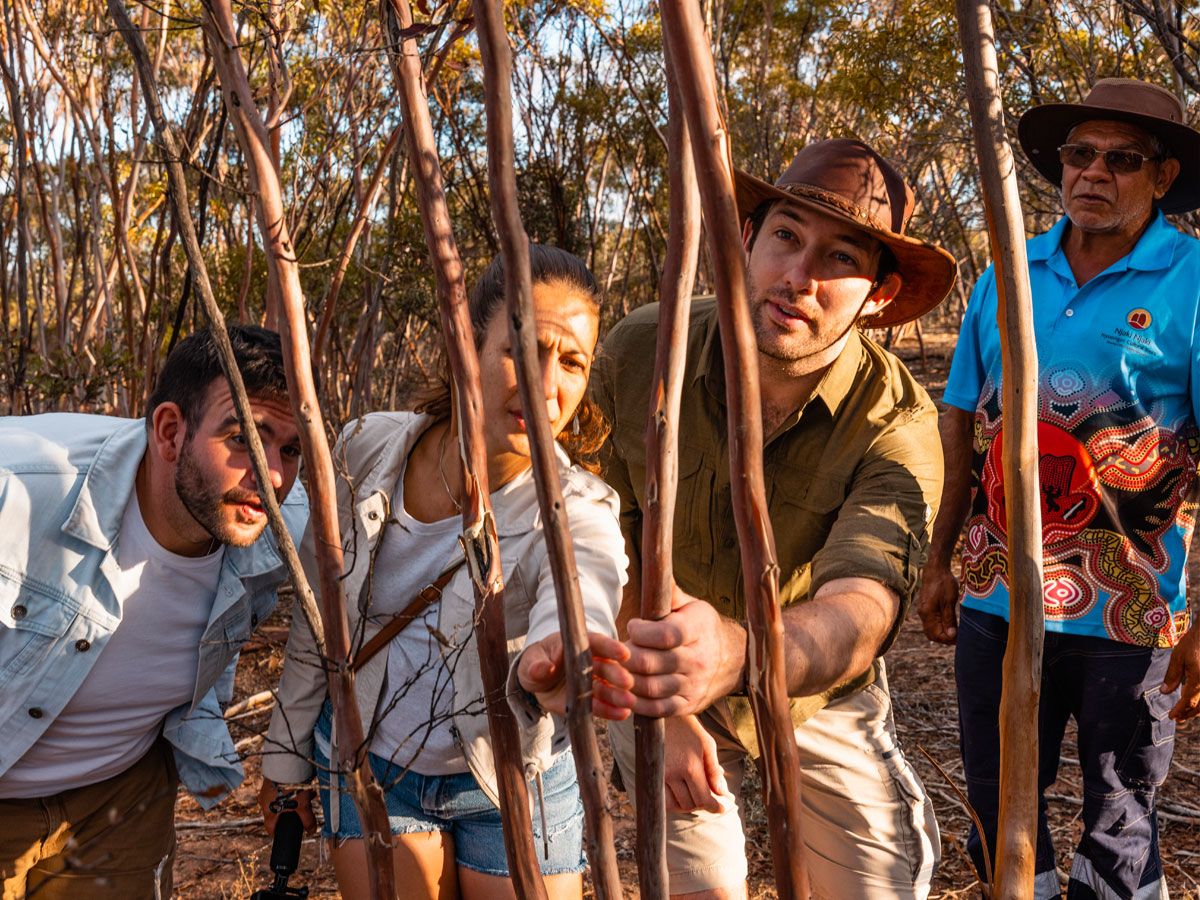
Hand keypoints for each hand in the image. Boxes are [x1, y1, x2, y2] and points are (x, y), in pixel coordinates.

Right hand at [257, 778, 317, 835]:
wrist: (285, 764)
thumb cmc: (291, 787)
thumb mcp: (302, 805)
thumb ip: (307, 820)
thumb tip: (312, 831)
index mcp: (268, 812)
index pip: (271, 828)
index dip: (280, 832)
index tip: (288, 832)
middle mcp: (264, 801)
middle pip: (278, 812)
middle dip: (293, 811)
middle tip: (305, 808)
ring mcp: (266, 790)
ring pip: (281, 798)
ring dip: (294, 798)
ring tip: (308, 793)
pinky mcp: (271, 779)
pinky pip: (281, 787)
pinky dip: (291, 788)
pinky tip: (303, 783)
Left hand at [518, 632, 633, 719]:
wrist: (536, 681)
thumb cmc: (535, 662)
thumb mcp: (531, 660)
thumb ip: (537, 664)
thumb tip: (542, 669)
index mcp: (578, 645)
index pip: (597, 643)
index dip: (611, 648)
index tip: (624, 654)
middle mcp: (589, 663)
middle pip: (606, 667)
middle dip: (617, 674)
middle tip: (627, 682)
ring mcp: (590, 682)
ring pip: (606, 687)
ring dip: (618, 695)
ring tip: (629, 702)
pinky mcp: (588, 701)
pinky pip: (600, 705)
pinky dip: (611, 710)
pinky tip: (622, 713)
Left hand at [592, 585, 744, 717]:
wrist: (734, 660)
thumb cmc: (702, 627)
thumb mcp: (692, 606)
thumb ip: (670, 593)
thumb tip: (656, 568)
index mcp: (697, 630)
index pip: (665, 635)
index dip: (641, 631)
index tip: (633, 625)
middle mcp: (698, 660)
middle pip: (652, 663)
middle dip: (627, 657)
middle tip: (618, 650)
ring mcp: (693, 685)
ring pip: (650, 688)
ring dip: (626, 680)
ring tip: (617, 669)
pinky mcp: (687, 705)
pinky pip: (656, 709)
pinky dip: (635, 703)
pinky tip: (625, 691)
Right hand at [663, 714, 730, 813]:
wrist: (661, 714)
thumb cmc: (687, 728)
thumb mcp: (707, 744)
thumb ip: (714, 770)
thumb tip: (722, 793)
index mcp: (690, 766)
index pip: (703, 798)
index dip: (714, 807)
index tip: (721, 808)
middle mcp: (673, 774)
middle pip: (690, 804)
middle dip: (703, 803)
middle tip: (710, 796)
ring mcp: (659, 775)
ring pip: (676, 805)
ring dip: (688, 804)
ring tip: (696, 794)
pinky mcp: (650, 775)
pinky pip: (662, 800)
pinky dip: (673, 803)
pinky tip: (681, 794)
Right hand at [916, 560, 960, 644]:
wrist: (935, 569)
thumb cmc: (943, 583)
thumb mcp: (949, 601)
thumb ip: (949, 619)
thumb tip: (951, 635)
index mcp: (927, 613)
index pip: (936, 635)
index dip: (948, 640)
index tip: (960, 639)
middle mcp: (923, 614)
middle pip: (932, 634)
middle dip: (945, 639)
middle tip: (959, 638)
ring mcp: (923, 610)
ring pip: (931, 629)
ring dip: (942, 633)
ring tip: (956, 632)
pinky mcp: (926, 607)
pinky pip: (931, 622)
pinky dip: (940, 626)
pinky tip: (950, 624)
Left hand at [1162, 622, 1199, 721]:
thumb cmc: (1194, 642)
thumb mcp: (1178, 657)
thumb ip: (1172, 676)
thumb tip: (1165, 693)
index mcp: (1199, 680)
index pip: (1188, 702)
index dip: (1180, 711)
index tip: (1171, 717)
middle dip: (1188, 714)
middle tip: (1177, 718)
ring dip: (1196, 710)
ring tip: (1185, 713)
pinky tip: (1194, 700)